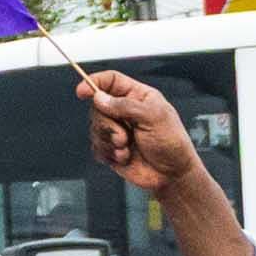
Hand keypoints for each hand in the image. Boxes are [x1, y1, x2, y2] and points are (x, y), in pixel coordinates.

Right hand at [80, 71, 203, 194]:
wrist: (172, 175)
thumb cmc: (173, 145)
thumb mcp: (154, 118)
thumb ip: (126, 106)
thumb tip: (99, 98)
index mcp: (138, 97)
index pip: (110, 80)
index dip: (94, 82)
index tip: (82, 92)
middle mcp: (125, 111)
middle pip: (97, 106)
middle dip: (107, 124)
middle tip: (124, 136)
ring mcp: (117, 129)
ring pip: (94, 127)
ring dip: (110, 141)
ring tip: (128, 147)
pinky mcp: (111, 148)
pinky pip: (96, 146)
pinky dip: (109, 154)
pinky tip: (125, 156)